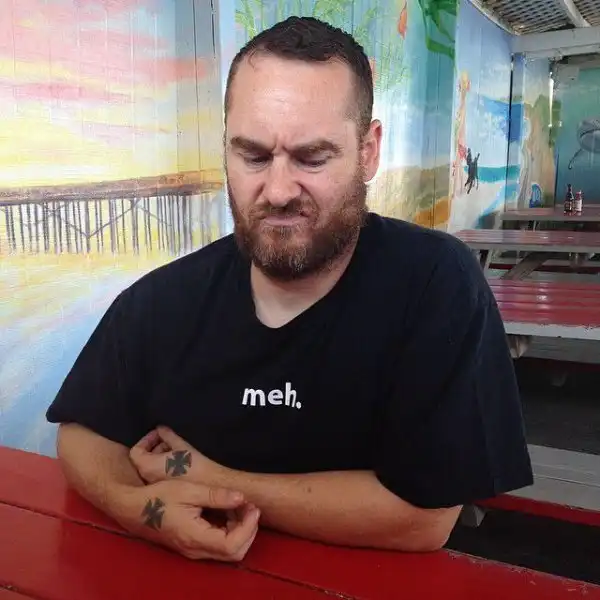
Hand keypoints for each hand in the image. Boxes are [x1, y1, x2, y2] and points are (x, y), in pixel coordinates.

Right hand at [119, 479, 259, 560]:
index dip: (249, 528)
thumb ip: (216, 496)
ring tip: (239, 506)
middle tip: (249, 506)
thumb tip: (241, 498)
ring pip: (228, 551)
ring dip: (241, 530)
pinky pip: (218, 544)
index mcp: (195, 537)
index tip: (251, 507)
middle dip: (249, 530)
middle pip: (234, 553)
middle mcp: (195, 549)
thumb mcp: (188, 490)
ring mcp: (193, 549)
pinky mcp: (192, 544)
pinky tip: (228, 510)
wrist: (133, 507)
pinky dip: (230, 530)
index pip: (232, 545)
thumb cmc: (158, 496)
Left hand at [130, 426, 219, 484]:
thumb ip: (168, 435)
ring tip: (174, 448)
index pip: (136, 451)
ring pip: (151, 466)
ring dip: (159, 455)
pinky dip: (163, 464)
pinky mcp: (163, 489)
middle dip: (154, 447)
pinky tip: (178, 459)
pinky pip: (157, 474)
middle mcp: (147, 477)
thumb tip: (161, 428)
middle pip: (143, 458)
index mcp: (147, 466)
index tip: (159, 434)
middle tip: (167, 440)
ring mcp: (154, 485)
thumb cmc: (192, 465)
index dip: (146, 439)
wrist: (207, 485)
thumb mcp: (181, 446)